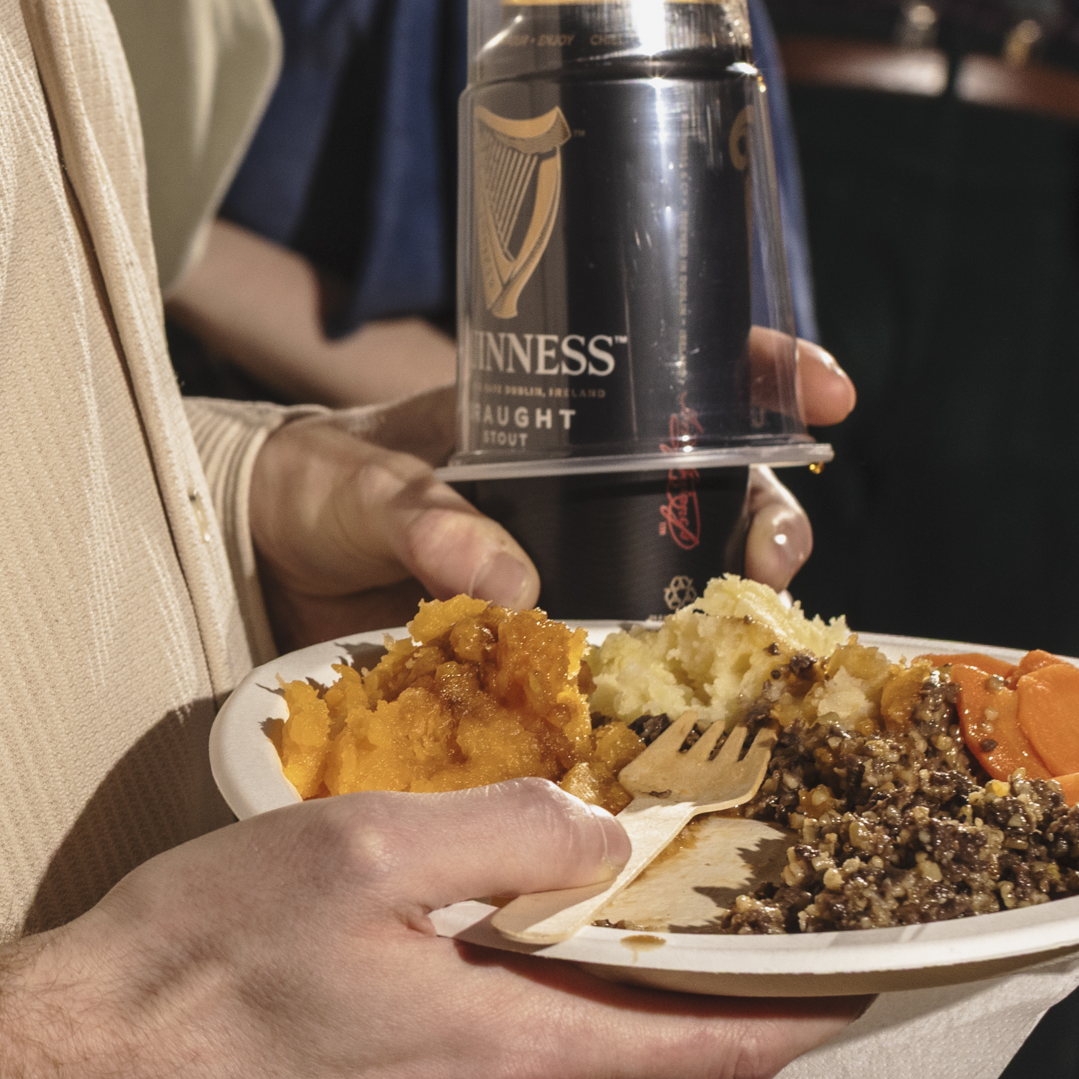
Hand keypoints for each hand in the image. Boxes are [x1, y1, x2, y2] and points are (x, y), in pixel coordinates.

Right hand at [0, 780, 858, 1078]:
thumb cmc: (189, 974)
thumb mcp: (350, 851)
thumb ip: (502, 833)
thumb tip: (601, 837)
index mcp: (512, 1057)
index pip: (716, 1050)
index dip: (805, 1008)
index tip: (869, 972)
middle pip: (612, 1051)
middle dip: (620, 977)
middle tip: (589, 887)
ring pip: (524, 1078)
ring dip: (519, 1007)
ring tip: (452, 927)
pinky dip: (451, 1048)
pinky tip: (370, 996)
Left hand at [247, 334, 857, 640]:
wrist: (253, 562)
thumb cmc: (313, 485)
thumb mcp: (359, 486)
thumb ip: (422, 521)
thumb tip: (510, 581)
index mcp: (551, 417)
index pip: (679, 370)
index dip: (764, 371)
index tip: (825, 390)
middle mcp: (581, 489)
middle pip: (714, 489)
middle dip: (770, 515)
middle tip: (771, 557)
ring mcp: (570, 565)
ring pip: (684, 578)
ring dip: (727, 608)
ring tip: (741, 635)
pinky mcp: (544, 641)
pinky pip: (619, 658)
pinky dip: (657, 681)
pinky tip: (681, 708)